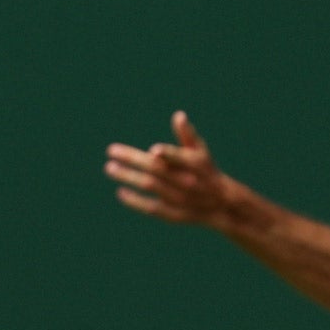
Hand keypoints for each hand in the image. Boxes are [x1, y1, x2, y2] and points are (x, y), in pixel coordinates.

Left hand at [105, 111, 234, 225]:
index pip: (180, 158)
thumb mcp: (201, 151)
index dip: (168, 155)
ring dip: (129, 177)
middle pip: (157, 170)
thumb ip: (188, 135)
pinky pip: (151, 208)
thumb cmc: (206, 171)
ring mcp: (179, 199)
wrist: (219, 204)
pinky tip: (120, 191)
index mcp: (195, 165)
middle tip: (111, 151)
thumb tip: (178, 116)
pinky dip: (135, 201)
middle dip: (133, 160)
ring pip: (150, 186)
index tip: (154, 150)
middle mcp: (187, 182)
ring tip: (110, 168)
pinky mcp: (173, 213)